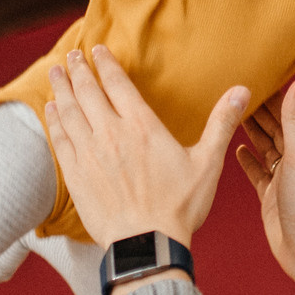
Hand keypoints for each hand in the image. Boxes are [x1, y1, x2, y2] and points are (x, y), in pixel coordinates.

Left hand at [41, 46, 245, 254]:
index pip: (118, 84)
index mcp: (142, 126)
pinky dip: (54, 121)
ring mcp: (90, 154)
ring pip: (69, 111)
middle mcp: (111, 134)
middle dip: (79, 70)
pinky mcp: (76, 175)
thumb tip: (243, 91)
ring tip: (56, 72)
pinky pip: (60, 140)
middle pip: (88, 92)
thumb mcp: (207, 163)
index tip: (96, 49)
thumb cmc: (179, 207)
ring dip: (61, 89)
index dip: (105, 64)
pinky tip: (51, 110)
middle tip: (72, 55)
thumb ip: (221, 123)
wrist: (146, 244)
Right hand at [234, 78, 294, 280]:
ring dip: (250, 129)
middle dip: (257, 106)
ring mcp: (282, 177)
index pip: (286, 110)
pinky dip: (247, 159)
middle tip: (235, 85)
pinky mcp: (270, 195)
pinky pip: (257, 171)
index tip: (254, 69)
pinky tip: (236, 149)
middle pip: (273, 126)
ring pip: (264, 147)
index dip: (271, 91)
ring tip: (233, 110)